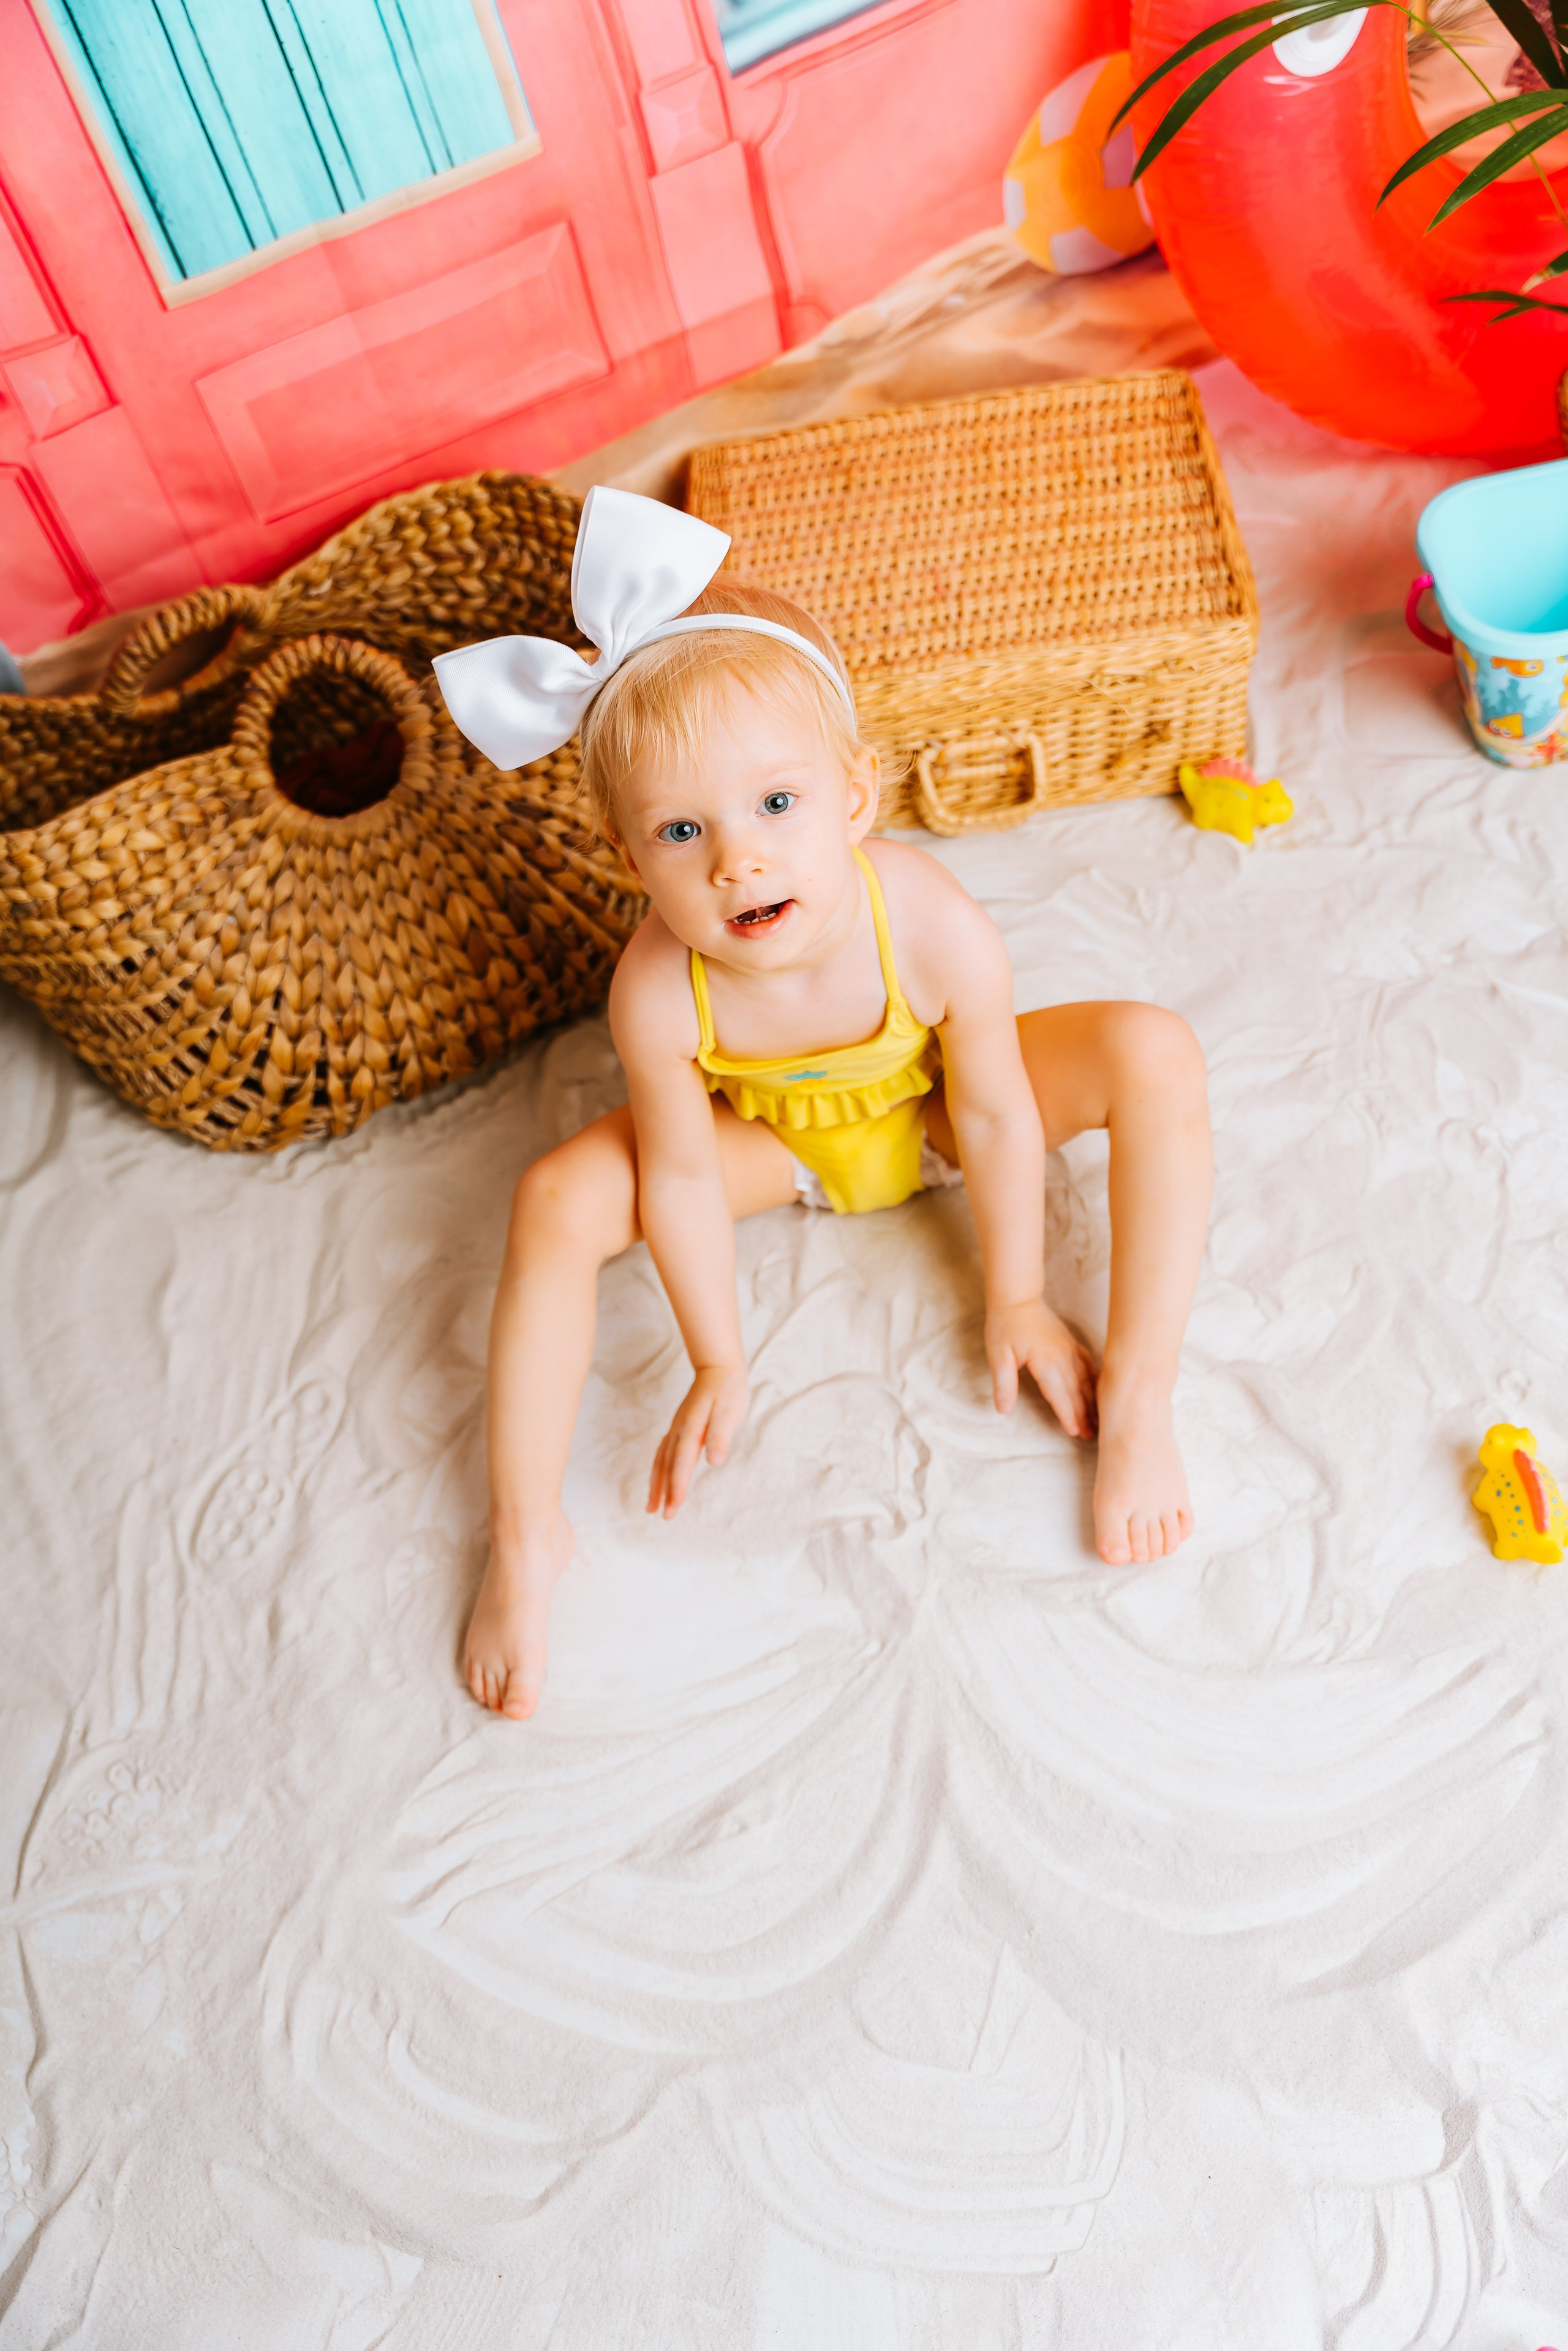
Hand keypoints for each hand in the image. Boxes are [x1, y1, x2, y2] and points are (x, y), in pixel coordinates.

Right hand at [647, 1363, 749, 1516]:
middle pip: (667, 1466)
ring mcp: (677, 1429)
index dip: (677, 1487)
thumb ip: (721, 1435)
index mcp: (691, 1429)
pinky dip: (659, 1469)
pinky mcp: (679, 1428)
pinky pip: (663, 1453)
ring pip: (661, 1460)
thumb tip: (715, 1461)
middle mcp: (679, 1431)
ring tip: (652, 1505)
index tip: (673, 1507)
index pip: (682, 1463)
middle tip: (661, 1515)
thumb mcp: (730, 1411)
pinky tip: (659, 1479)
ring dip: (656, 1484)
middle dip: (663, 1492)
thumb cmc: (727, 1390)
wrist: (718, 1368)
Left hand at [985, 1298, 1095, 1438]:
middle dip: (1085, 1415)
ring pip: (1086, 1380)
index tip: (1076, 1432)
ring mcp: (1070, 1349)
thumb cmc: (1005, 1326)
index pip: (1059, 1395)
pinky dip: (1094, 1379)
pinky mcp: (1070, 1343)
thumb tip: (1003, 1409)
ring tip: (1099, 1420)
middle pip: (1076, 1392)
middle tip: (1092, 1436)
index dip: (1068, 1415)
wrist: (1017, 1297)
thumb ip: (1003, 1383)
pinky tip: (1098, 1390)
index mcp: (1046, 1362)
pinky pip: (1087, 1364)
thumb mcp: (998, 1355)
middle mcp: (1063, 1357)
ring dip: (1092, 1401)